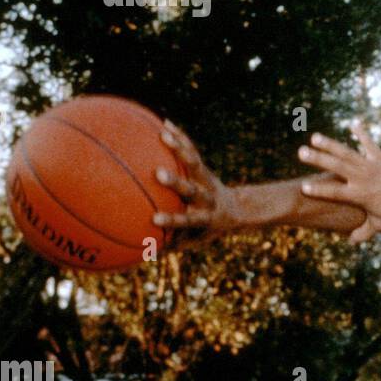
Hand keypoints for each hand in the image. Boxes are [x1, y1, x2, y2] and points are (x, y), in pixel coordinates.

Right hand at [152, 119, 242, 245]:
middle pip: (193, 188)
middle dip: (176, 182)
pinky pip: (192, 151)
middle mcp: (207, 197)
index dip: (173, 220)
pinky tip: (165, 123)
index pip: (188, 220)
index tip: (154, 220)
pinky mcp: (204, 168)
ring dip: (179, 149)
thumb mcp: (195, 241)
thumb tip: (143, 257)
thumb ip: (172, 246)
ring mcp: (206, 180)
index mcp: (205, 217)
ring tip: (163, 134)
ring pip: (195, 163)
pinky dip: (180, 138)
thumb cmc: (208, 229)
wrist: (237, 210)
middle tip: (158, 174)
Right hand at [296, 122, 380, 243]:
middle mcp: (362, 178)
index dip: (320, 191)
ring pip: (347, 153)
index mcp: (360, 195)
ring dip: (330, 144)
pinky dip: (362, 133)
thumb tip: (351, 241)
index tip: (303, 187)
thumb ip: (364, 232)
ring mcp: (370, 165)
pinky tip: (353, 123)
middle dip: (318, 159)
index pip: (335, 193)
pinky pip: (368, 143)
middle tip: (300, 152)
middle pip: (337, 167)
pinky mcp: (379, 157)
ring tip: (315, 137)